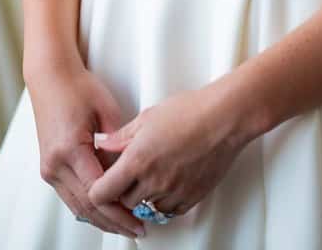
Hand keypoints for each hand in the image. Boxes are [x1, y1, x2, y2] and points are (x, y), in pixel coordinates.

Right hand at [27, 62, 144, 237]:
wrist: (50, 76)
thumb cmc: (77, 87)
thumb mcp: (107, 110)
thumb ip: (120, 143)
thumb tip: (133, 170)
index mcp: (70, 149)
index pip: (98, 192)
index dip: (120, 211)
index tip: (139, 219)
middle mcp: (55, 163)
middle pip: (87, 206)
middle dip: (114, 222)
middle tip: (138, 229)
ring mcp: (49, 167)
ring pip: (77, 207)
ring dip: (102, 219)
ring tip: (126, 226)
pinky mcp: (48, 167)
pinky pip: (70, 196)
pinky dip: (89, 208)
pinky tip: (107, 212)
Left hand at [88, 83, 248, 220]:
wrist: (223, 119)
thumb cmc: (189, 111)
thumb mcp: (147, 117)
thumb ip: (121, 136)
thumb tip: (104, 144)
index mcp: (137, 160)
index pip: (102, 192)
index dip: (97, 189)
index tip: (102, 182)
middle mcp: (153, 181)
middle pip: (124, 203)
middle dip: (122, 191)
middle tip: (127, 176)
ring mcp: (172, 192)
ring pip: (146, 208)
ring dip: (144, 196)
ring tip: (151, 174)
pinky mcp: (191, 198)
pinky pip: (168, 210)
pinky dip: (164, 201)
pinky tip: (168, 181)